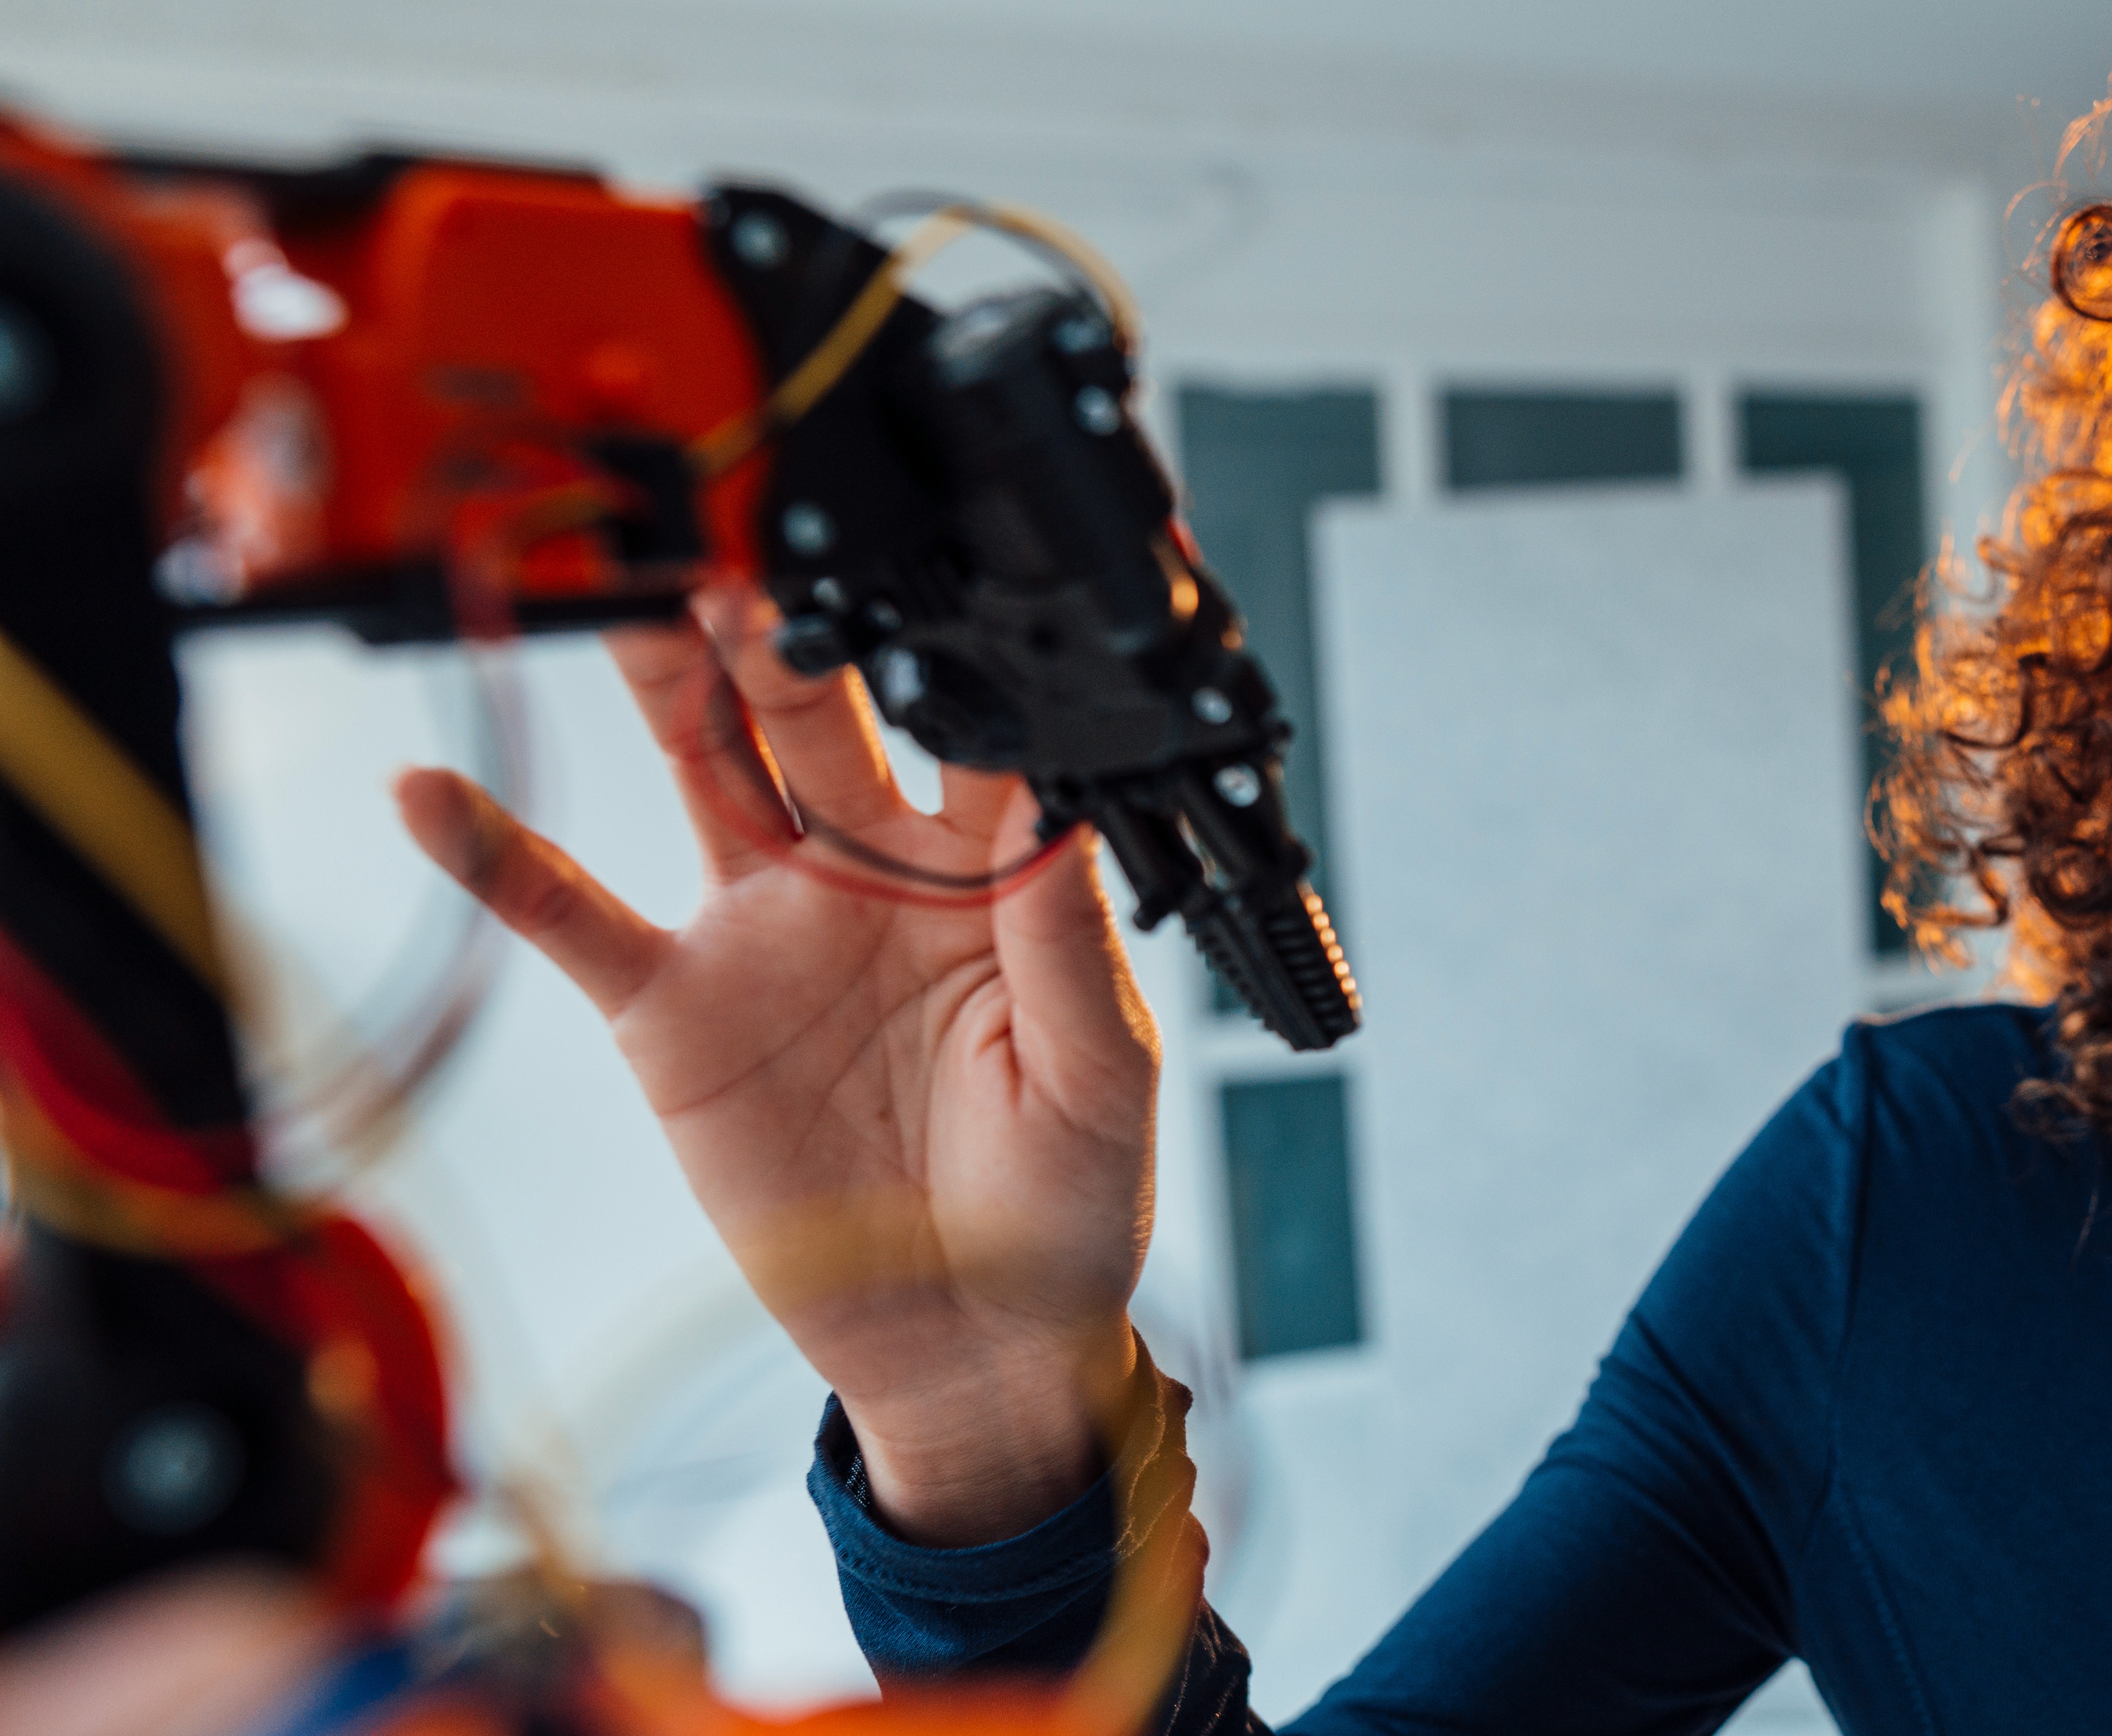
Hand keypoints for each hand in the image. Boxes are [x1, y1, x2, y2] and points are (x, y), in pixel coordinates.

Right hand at [396, 585, 1161, 1545]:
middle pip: (817, 717)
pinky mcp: (676, 1006)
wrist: (972, 1341)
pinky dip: (496, 852)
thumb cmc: (1061, 1208)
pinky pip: (572, 914)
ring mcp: (766, 926)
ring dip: (667, 679)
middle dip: (784, 631)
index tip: (925, 596)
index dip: (946, 662)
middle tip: (752, 559)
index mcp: (989, 873)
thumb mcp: (1099, 1078)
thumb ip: (1069, 942)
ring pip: (702, 766)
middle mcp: (871, 871)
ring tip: (628, 592)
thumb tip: (1070, 816)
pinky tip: (432, 787)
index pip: (969, 735)